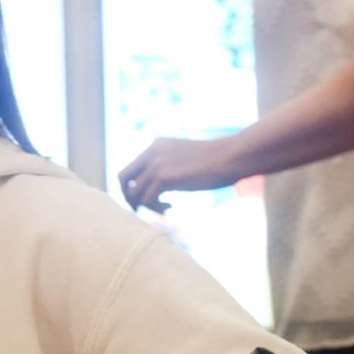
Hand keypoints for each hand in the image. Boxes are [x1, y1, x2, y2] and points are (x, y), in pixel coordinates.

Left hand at [118, 137, 237, 212]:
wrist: (231, 157)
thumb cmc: (215, 161)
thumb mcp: (184, 157)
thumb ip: (168, 165)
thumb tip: (157, 185)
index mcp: (155, 145)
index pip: (131, 168)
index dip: (136, 185)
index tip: (153, 195)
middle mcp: (151, 152)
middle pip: (122, 178)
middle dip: (129, 196)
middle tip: (145, 207)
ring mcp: (156, 164)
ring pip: (133, 192)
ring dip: (146, 205)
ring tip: (164, 208)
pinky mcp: (164, 178)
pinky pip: (146, 200)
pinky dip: (155, 208)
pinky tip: (171, 207)